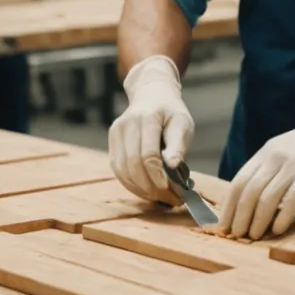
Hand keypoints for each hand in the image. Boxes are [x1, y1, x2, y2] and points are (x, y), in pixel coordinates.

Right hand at [108, 56, 194, 205]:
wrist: (151, 95)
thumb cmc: (171, 113)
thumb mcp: (182, 124)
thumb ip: (178, 146)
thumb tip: (172, 167)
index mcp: (147, 117)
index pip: (148, 154)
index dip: (157, 176)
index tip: (171, 190)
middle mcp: (127, 124)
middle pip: (133, 164)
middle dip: (150, 186)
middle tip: (168, 198)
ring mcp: (116, 133)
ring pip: (122, 170)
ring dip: (140, 188)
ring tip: (159, 197)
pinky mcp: (111, 142)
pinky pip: (118, 168)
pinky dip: (131, 183)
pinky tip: (146, 190)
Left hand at [220, 94, 294, 239]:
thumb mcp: (285, 154)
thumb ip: (269, 173)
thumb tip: (251, 205)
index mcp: (265, 154)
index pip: (239, 182)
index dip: (228, 207)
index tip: (223, 226)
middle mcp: (275, 158)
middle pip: (249, 192)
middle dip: (240, 217)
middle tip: (236, 236)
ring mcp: (293, 165)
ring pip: (267, 197)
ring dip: (257, 221)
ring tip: (253, 236)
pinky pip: (291, 199)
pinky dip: (282, 217)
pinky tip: (277, 230)